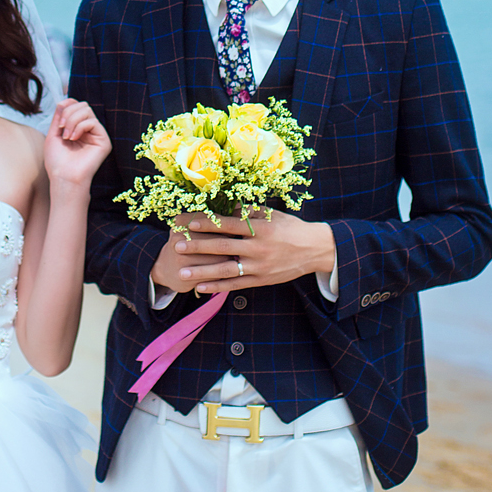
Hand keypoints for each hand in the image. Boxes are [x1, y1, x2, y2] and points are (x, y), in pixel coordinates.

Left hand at [43, 99, 111, 191]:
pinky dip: (80, 127)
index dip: (67, 104)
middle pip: (82, 105)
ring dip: (72, 121)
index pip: (76, 105)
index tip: (58, 119)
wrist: (63, 177)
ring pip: (87, 110)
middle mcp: (89, 130)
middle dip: (68, 113)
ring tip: (66, 136)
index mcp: (78, 128)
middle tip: (61, 129)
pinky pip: (92, 122)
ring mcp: (97, 135)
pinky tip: (73, 139)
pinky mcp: (104, 141)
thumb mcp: (54, 133)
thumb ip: (59, 116)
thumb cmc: (57, 161)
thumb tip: (64, 100)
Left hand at [150, 210, 334, 294]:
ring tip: (182, 273)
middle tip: (177, 247)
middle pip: (222, 248)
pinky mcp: (261, 281)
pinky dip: (218, 287)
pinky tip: (201, 287)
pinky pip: (235, 286)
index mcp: (259, 229)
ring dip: (202, 272)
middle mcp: (258, 249)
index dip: (208, 224)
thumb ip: (248, 211)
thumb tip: (227, 203)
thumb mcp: (271, 214)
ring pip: (226, 271)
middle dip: (198, 248)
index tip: (189, 223)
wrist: (314, 250)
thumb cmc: (290, 227)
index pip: (229, 225)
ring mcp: (259, 267)